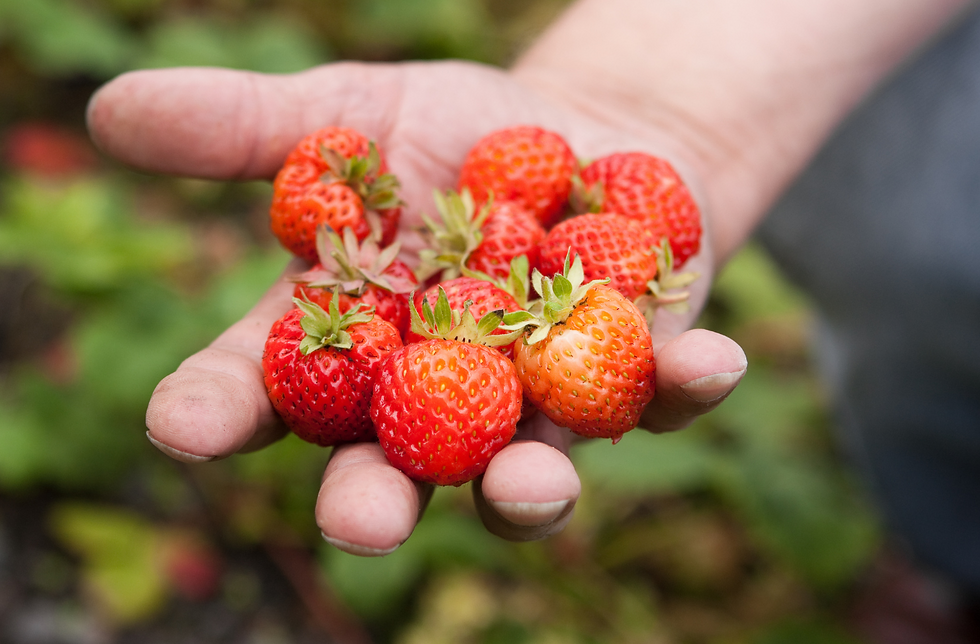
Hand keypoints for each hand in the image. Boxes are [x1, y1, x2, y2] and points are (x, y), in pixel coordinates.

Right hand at [87, 60, 746, 554]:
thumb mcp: (355, 114)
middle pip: (393, 465)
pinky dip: (682, 383)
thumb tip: (108, 107)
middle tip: (361, 521)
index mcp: (355, 344)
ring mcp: (538, 396)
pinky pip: (659, 391)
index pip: (271, 387)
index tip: (183, 427)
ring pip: (525, 465)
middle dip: (376, 498)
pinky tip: (708, 364)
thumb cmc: (459, 133)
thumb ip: (248, 129)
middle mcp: (436, 395)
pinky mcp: (637, 373)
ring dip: (527, 484)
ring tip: (530, 484)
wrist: (587, 132)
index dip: (224, 409)